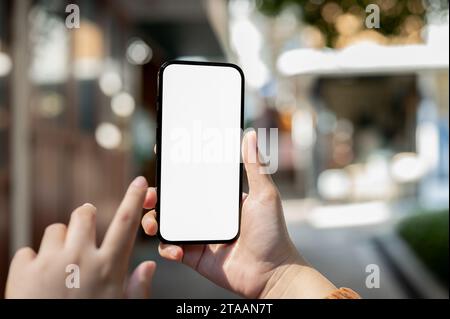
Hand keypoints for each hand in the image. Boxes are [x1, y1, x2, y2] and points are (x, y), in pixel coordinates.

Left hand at [6, 176, 155, 298]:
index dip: (134, 199)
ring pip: (55, 229)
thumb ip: (136, 288)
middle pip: (85, 213)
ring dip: (59, 242)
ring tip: (59, 267)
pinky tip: (37, 282)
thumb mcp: (120, 309)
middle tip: (84, 232)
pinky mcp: (22, 270)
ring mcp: (50, 262)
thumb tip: (148, 266)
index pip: (126, 223)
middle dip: (86, 216)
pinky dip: (32, 263)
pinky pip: (27, 251)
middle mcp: (80, 258)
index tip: (140, 182)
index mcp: (108, 267)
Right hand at [142, 131, 336, 297]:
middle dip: (155, 195)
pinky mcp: (194, 256)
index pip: (192, 180)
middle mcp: (206, 215)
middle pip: (172, 201)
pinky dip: (167, 247)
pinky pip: (171, 248)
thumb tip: (251, 135)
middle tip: (148, 193)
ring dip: (153, 220)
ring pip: (166, 223)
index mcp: (219, 199)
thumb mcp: (264, 195)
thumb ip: (255, 166)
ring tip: (153, 222)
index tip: (162, 157)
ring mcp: (199, 235)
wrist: (272, 273)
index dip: (175, 171)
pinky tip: (176, 249)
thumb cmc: (272, 233)